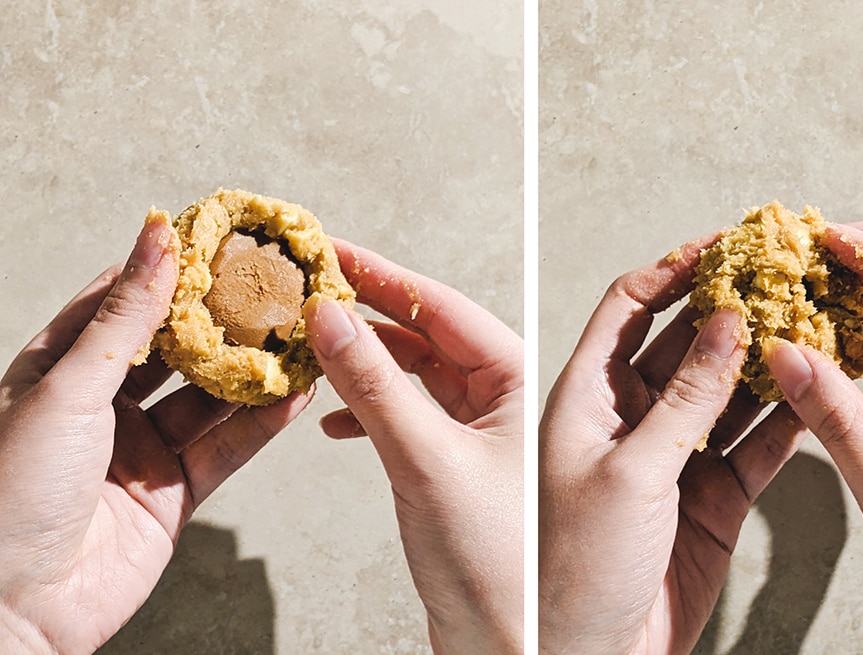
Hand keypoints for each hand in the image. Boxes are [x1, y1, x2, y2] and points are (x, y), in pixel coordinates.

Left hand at [0, 218, 311, 653]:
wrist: (15, 606)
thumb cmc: (9, 493)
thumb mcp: (66, 388)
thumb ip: (125, 317)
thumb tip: (158, 237)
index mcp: (53, 374)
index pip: (117, 305)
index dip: (166, 272)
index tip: (215, 241)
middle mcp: (97, 409)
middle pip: (173, 351)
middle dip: (221, 320)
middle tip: (270, 285)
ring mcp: (139, 452)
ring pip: (208, 399)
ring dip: (251, 370)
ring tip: (297, 334)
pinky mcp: (173, 495)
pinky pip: (226, 449)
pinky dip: (261, 422)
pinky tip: (292, 393)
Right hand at [304, 241, 523, 654]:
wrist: (518, 649)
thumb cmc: (500, 568)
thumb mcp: (426, 463)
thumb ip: (374, 386)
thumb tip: (326, 312)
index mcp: (523, 381)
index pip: (442, 307)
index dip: (379, 274)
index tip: (323, 245)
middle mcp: (511, 401)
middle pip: (429, 333)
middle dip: (364, 311)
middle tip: (299, 286)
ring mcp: (489, 436)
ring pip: (418, 376)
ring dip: (362, 361)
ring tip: (303, 347)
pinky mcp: (466, 472)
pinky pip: (413, 418)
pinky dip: (371, 410)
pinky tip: (334, 419)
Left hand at [538, 233, 807, 653]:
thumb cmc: (571, 575)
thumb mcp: (629, 474)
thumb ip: (686, 399)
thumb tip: (727, 321)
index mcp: (584, 402)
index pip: (629, 308)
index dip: (676, 269)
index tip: (729, 242)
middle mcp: (629, 424)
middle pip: (687, 343)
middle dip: (736, 308)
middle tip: (789, 275)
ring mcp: (674, 463)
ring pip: (730, 393)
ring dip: (770, 360)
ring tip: (818, 322)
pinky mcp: (712, 503)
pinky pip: (757, 447)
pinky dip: (790, 418)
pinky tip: (822, 389)